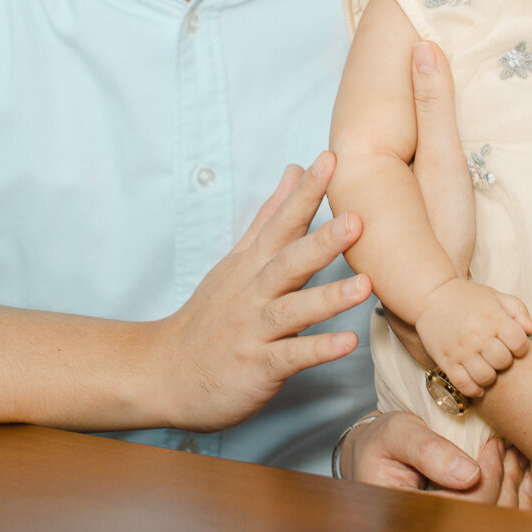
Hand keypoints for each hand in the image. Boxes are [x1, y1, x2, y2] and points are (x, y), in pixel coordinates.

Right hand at [152, 152, 371, 431]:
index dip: (306, 193)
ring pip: (292, 310)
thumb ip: (270, 215)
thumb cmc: (212, 314)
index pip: (281, 221)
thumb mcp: (237, 259)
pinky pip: (290, 357)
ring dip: (329, 298)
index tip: (331, 160)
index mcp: (252, 264)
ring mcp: (254, 330)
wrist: (166, 372)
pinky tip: (348, 344)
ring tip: (365, 285)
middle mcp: (253, 292)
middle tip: (356, 220)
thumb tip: (295, 168)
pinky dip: (318, 351)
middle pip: (288, 262)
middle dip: (321, 241)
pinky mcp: (257, 366)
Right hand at [340, 411, 531, 509]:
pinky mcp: (456, 520)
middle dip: (507, 481)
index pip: (465, 506)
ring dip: (513, 489)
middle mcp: (428, 524)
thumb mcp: (398, 433)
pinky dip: (513, 499)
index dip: (489, 478)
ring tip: (516, 456)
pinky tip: (519, 476)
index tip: (495, 445)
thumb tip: (471, 475)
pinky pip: (494, 517)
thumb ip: (428, 450)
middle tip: (513, 448)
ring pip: (495, 518)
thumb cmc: (383, 440)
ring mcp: (444, 524)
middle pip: (486, 515)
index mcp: (409, 511)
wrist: (374, 452)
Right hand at [418, 279, 531, 397]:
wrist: (431, 295)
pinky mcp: (446, 360)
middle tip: (497, 356)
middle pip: (503, 362)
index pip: (519, 343)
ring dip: (490, 377)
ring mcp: (461, 349)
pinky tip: (476, 384)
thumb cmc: (467, 296)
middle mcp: (478, 335)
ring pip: (485, 377)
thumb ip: (518, 310)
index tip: (513, 346)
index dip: (521, 348)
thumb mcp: (495, 295)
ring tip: (487, 369)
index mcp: (493, 318)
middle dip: (504, 362)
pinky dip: (473, 389)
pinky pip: (463, 384)